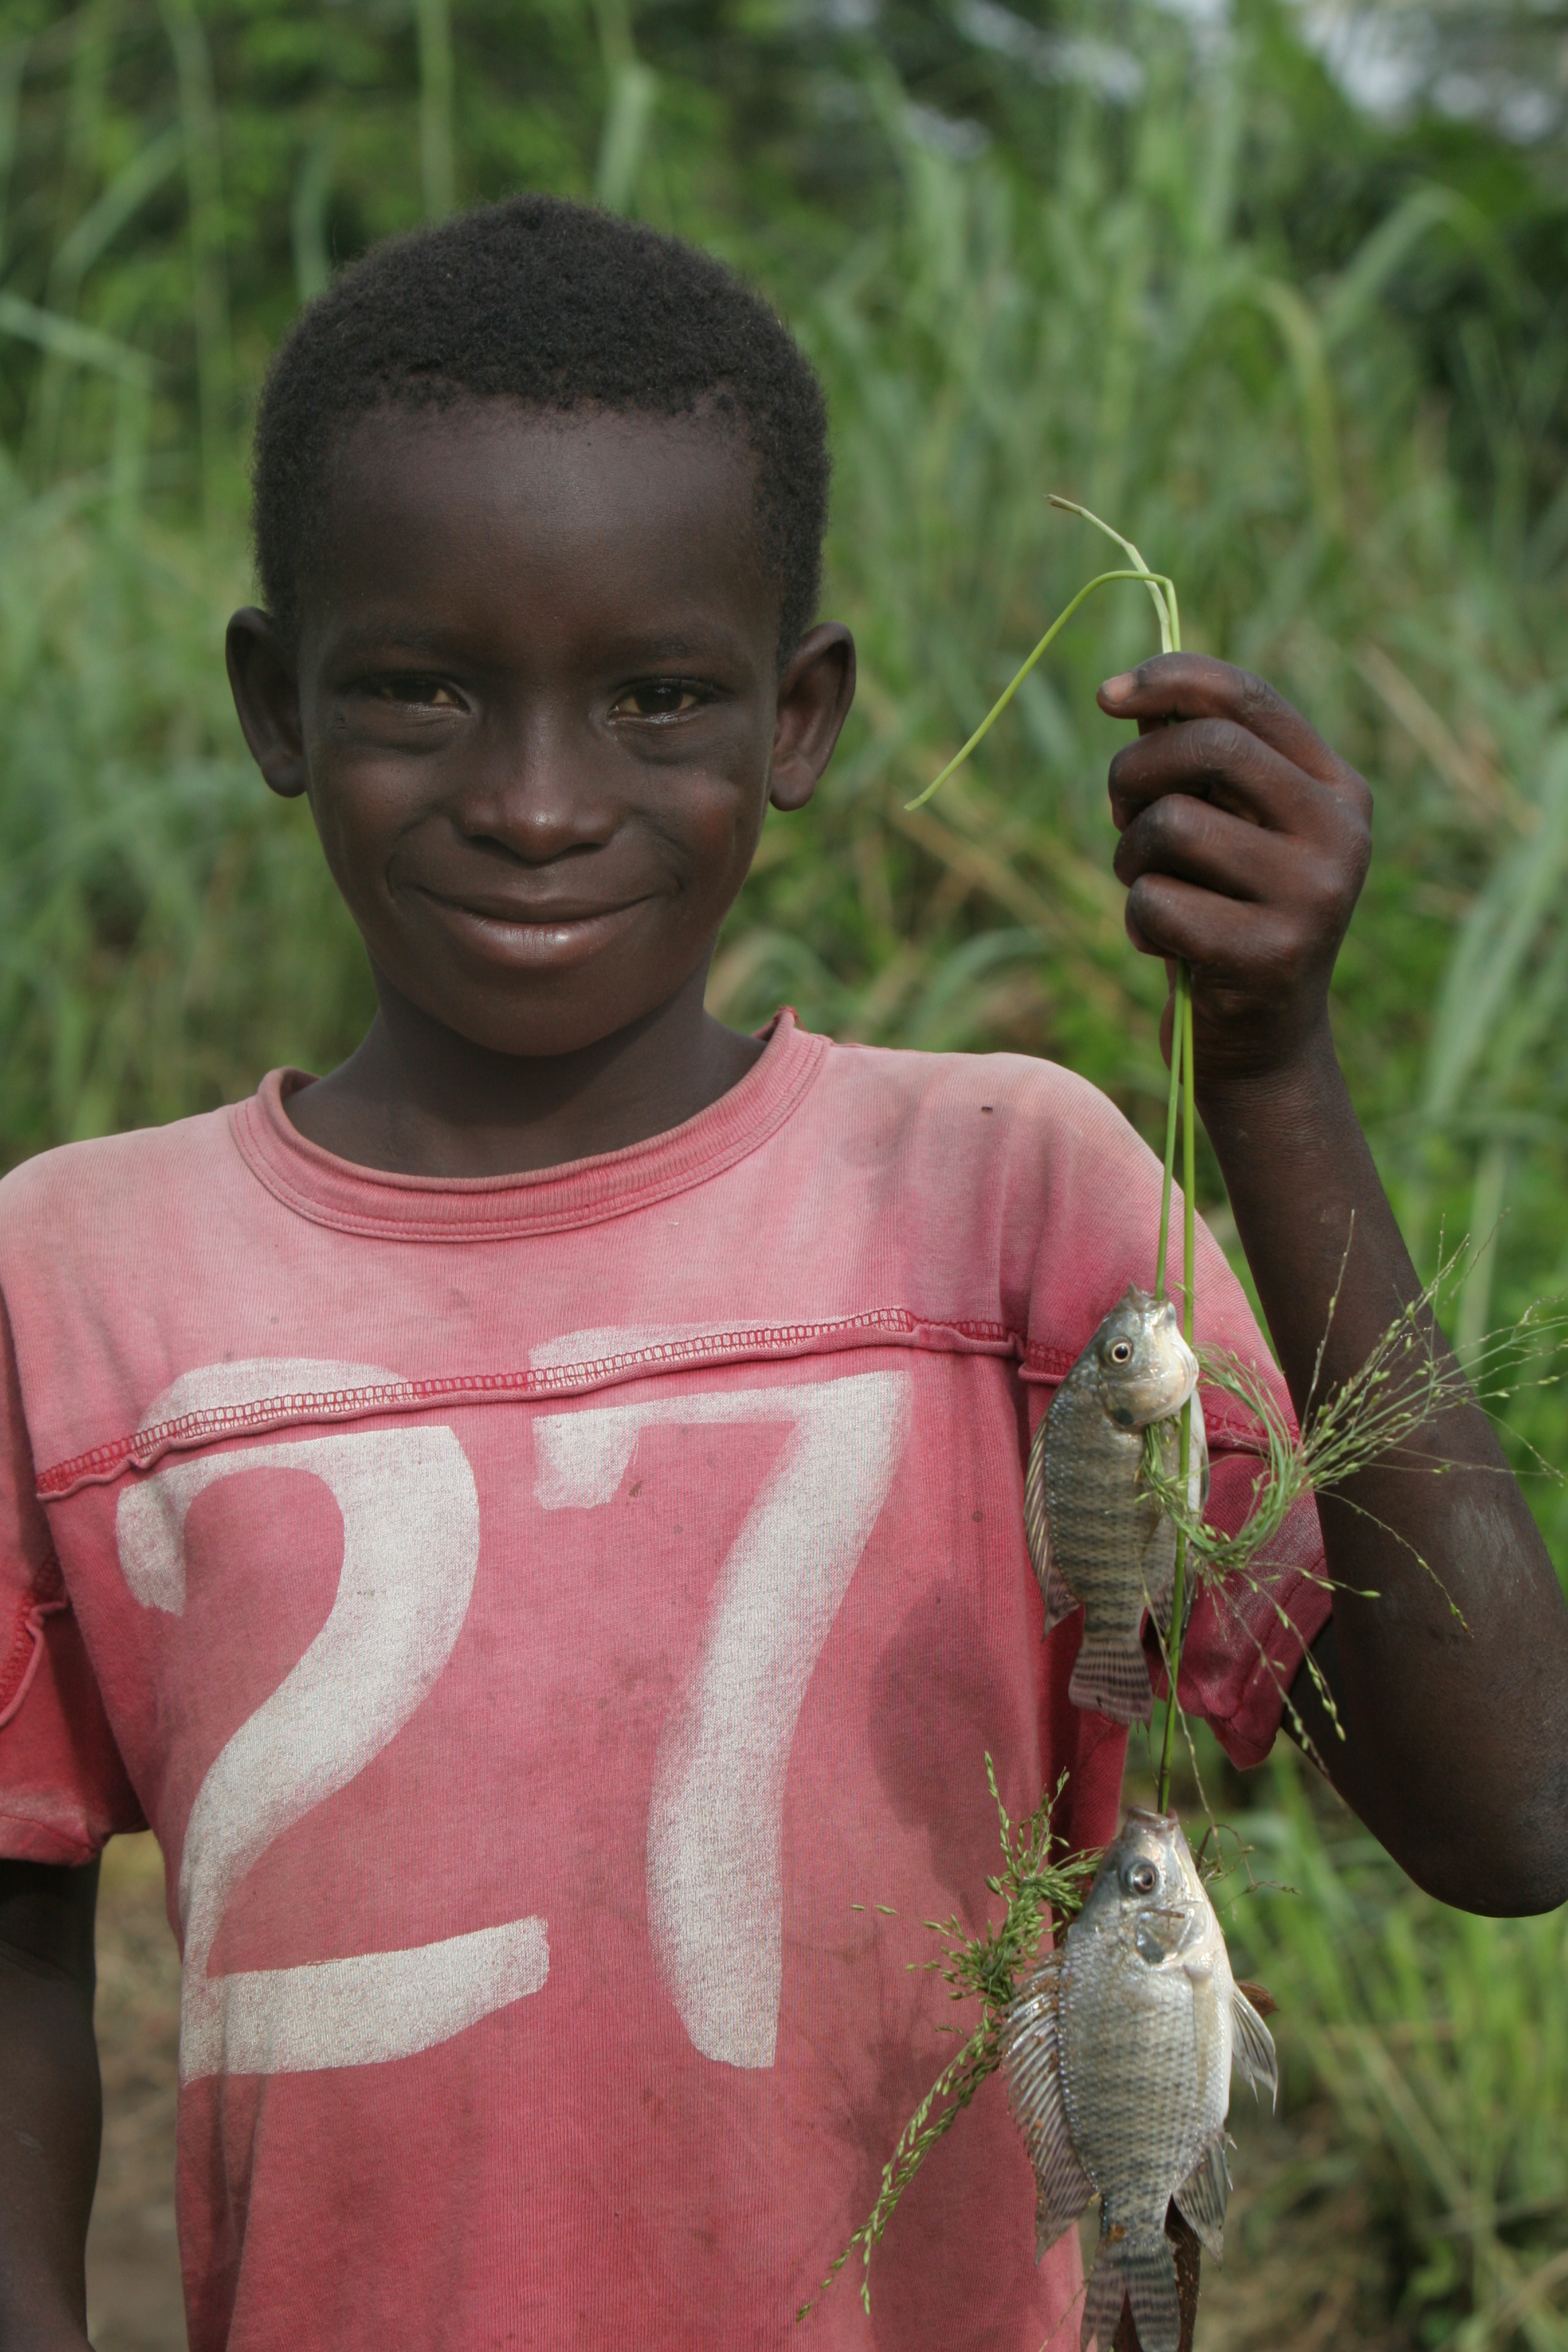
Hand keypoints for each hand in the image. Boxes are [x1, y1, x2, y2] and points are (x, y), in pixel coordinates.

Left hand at [1099, 653, 1371, 1093]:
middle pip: (1208, 748)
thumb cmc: (1224, 921)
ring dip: (1130, 857)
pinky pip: (1156, 902)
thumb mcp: (1220, 834)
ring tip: (1148, 892)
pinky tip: (1164, 948)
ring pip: (1172, 824)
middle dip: (1134, 773)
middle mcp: (1340, 834)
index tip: (1107, 696)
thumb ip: (1193, 768)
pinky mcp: (1270, 955)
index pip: (1249, 699)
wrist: (1260, 1049)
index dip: (1171, 679)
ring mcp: (1313, 896)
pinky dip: (1136, 921)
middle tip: (1118, 814)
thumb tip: (1130, 698)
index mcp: (1337, 789)